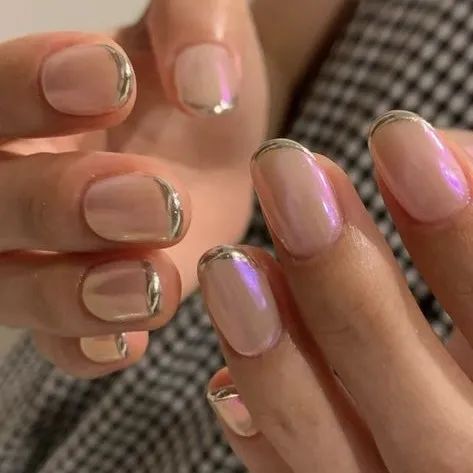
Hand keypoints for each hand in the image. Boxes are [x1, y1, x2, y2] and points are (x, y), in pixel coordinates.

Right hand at [0, 0, 266, 377]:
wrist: (218, 138)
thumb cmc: (197, 77)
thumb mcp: (200, 27)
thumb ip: (194, 24)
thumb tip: (206, 82)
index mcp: (28, 104)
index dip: (30, 91)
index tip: (115, 81)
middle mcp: (24, 182)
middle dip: (62, 206)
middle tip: (156, 202)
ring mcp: (52, 253)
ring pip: (17, 289)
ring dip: (75, 294)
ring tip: (153, 283)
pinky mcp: (92, 304)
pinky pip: (64, 344)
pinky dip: (87, 349)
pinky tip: (131, 343)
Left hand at [199, 113, 472, 471]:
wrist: (468, 445)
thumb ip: (468, 234)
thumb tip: (435, 149)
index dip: (460, 230)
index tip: (398, 135)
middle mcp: (466, 461)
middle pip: (406, 391)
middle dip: (342, 278)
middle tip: (285, 170)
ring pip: (331, 450)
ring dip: (274, 356)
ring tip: (227, 262)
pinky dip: (260, 433)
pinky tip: (224, 380)